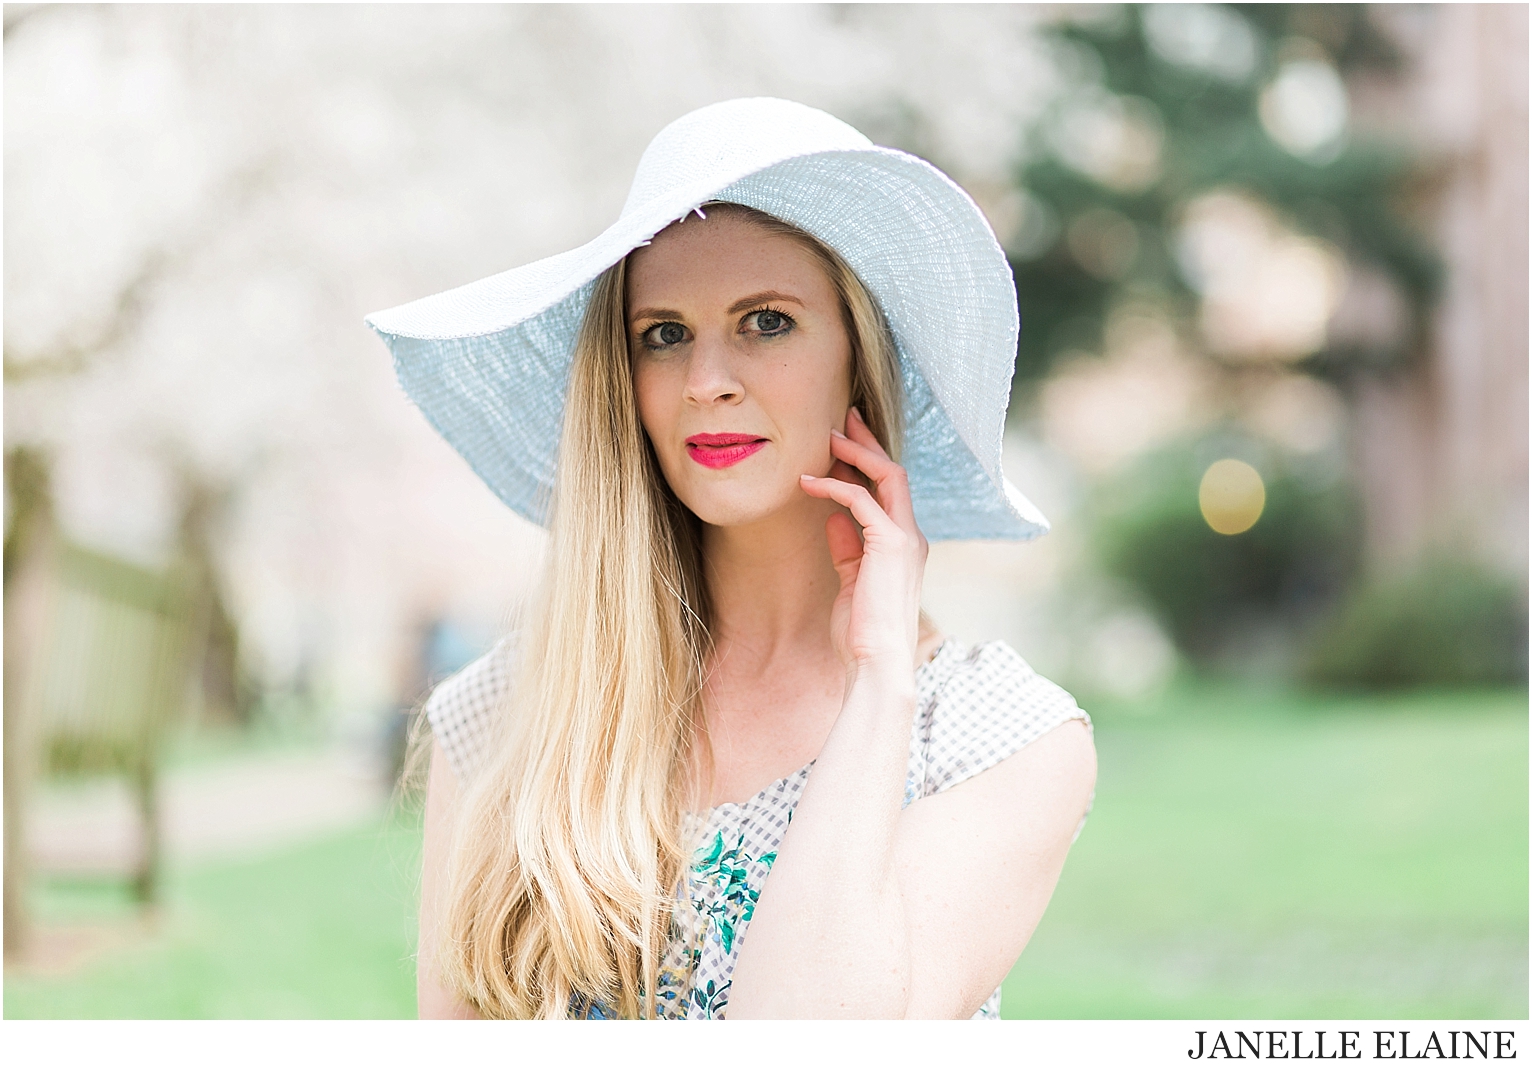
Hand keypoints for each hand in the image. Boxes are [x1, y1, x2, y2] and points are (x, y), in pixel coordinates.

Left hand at [799, 407, 927, 673]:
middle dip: (868, 442)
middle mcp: (911, 536)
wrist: (876, 663)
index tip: (846, 440)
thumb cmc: (862, 631)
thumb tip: (832, 518)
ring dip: (855, 452)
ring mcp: (905, 539)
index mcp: (904, 545)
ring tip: (826, 437)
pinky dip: (834, 485)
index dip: (870, 462)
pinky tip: (808, 482)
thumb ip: (847, 549)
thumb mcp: (851, 581)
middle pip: (894, 472)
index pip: (891, 491)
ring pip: (887, 475)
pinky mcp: (890, 545)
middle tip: (843, 417)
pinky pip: (861, 500)